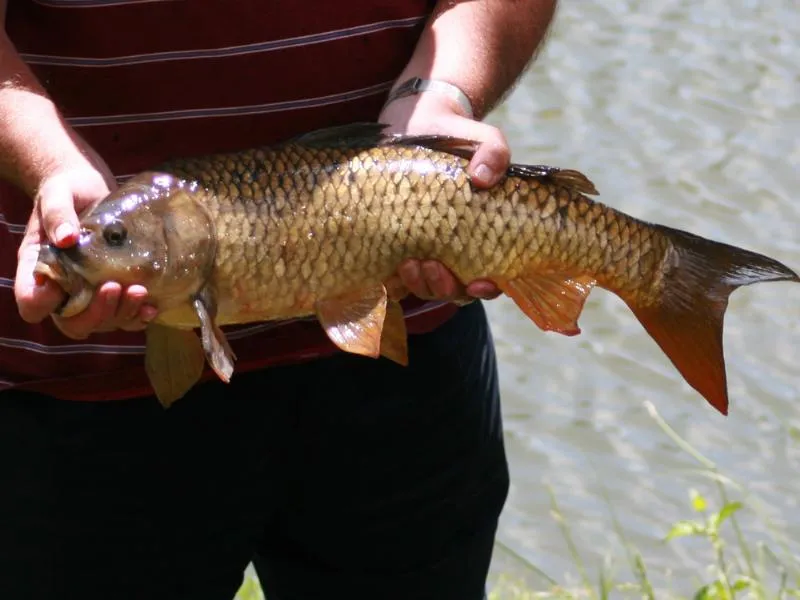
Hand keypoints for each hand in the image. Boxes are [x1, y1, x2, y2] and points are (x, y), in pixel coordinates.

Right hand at [14, 138, 156, 338]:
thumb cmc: (68, 189)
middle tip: (115, 287)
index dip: (43, 305)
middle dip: (95, 313)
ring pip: (102, 324)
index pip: (32, 303)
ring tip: (139, 292)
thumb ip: (58, 214)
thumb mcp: (58, 194)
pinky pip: (125, 317)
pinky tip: (151, 307)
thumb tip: (66, 238)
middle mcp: (64, 288)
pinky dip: (137, 317)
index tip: (62, 286)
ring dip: (121, 315)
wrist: (91, 188)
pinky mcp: (115, 290)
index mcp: (39, 269)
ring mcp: (91, 292)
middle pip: (73, 323)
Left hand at [379, 92, 504, 302]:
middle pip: (453, 290)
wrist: (418, 126)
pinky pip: (395, 277)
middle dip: (443, 286)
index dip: (486, 288)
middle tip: (431, 265)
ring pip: (425, 287)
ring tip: (409, 264)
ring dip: (418, 284)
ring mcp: (425, 250)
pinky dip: (393, 280)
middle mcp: (454, 251)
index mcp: (481, 238)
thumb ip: (494, 153)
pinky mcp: (396, 244)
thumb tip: (483, 177)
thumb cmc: (458, 139)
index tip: (478, 282)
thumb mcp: (482, 140)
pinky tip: (388, 270)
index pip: (489, 279)